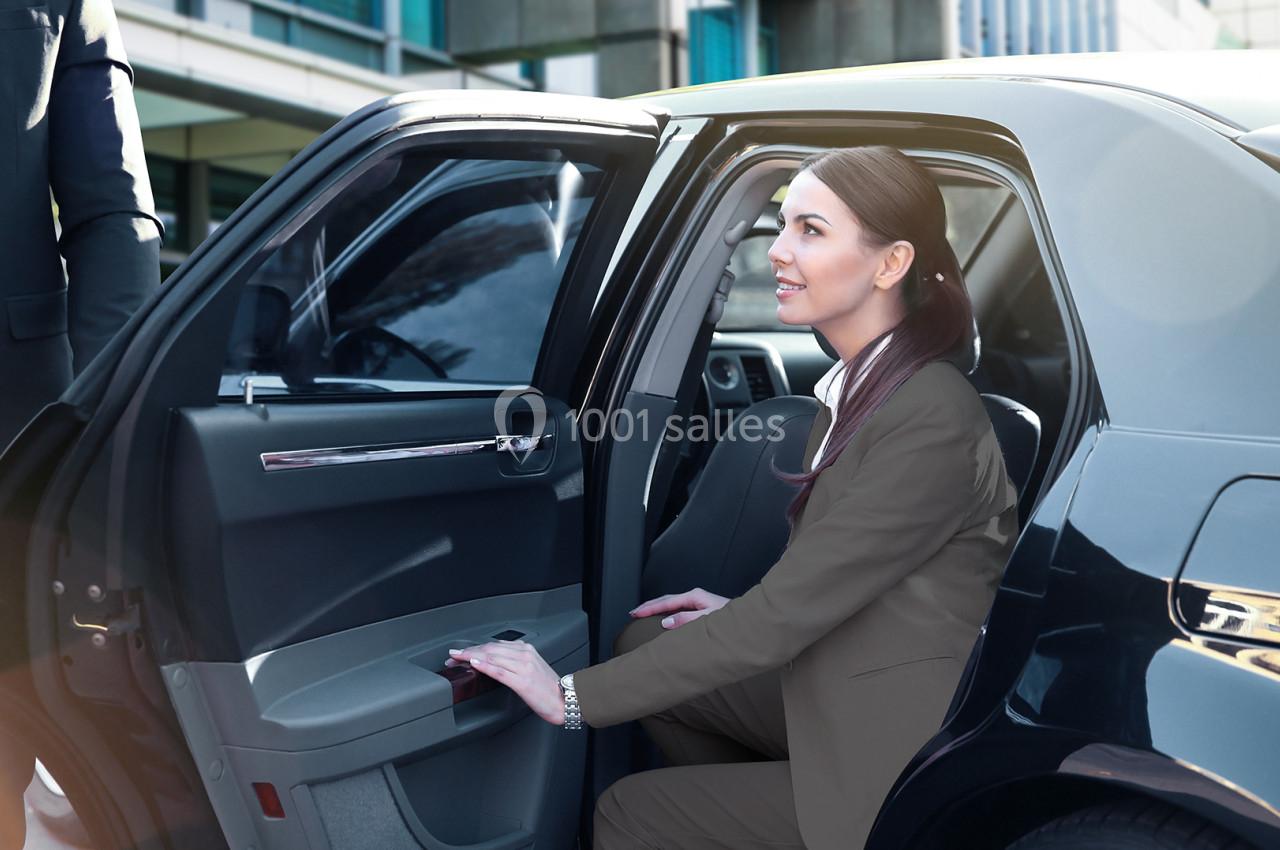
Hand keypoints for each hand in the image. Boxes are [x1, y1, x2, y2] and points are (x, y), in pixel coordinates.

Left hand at [445, 640, 567, 724]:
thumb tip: (493, 662)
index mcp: (526, 650)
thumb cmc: (548, 689)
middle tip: (452, 656)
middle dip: (468, 651)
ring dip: (470, 657)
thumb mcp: (531, 669)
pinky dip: (484, 666)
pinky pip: (499, 671)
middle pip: (490, 649)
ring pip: (492, 657)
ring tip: (456, 660)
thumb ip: (514, 662)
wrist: (565, 701)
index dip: (474, 647)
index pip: (494, 644)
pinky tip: (474, 664)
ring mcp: (523, 667)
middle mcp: (524, 655)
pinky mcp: (522, 681)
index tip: (460, 652)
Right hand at [629, 587, 729, 628]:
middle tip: (633, 613)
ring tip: (643, 614)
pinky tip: (662, 617)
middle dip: (649, 605)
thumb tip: (666, 621)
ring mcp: (698, 601)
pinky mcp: (700, 608)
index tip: (635, 613)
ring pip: (671, 603)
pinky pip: (677, 608)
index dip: (649, 608)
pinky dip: (666, 611)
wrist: (749, 622)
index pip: (666, 602)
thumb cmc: (732, 621)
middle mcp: (695, 596)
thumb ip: (686, 620)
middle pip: (666, 599)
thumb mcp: (707, 620)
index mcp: (695, 596)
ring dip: (656, 608)